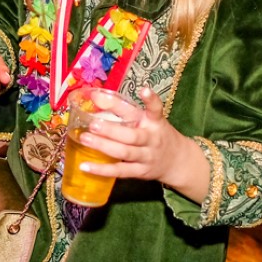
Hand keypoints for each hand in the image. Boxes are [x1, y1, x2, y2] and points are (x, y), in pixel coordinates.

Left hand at [73, 87, 201, 184]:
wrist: (176, 161)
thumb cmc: (155, 134)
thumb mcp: (146, 118)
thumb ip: (121, 107)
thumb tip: (95, 96)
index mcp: (154, 122)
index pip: (154, 109)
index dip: (150, 100)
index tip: (144, 90)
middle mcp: (152, 138)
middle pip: (132, 135)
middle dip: (112, 130)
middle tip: (93, 124)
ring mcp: (146, 156)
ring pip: (124, 152)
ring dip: (103, 146)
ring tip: (84, 139)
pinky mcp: (140, 171)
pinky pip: (120, 170)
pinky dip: (102, 170)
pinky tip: (85, 166)